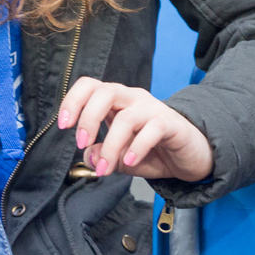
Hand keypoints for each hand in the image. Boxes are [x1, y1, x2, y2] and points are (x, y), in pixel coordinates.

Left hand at [57, 77, 213, 181]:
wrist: (191, 157)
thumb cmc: (153, 151)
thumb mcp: (121, 157)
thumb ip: (103, 155)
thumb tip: (90, 157)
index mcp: (116, 101)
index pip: (89, 86)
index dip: (72, 100)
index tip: (63, 125)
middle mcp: (133, 99)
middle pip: (105, 92)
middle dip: (88, 117)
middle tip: (82, 143)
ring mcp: (152, 109)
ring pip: (126, 117)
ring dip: (111, 145)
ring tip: (106, 168)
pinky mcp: (171, 123)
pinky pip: (152, 129)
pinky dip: (137, 147)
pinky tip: (130, 162)